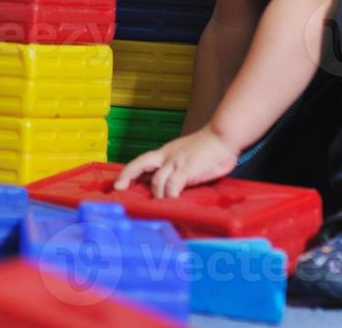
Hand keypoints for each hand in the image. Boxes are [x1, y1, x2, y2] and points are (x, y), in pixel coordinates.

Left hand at [113, 126, 238, 197]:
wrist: (223, 135)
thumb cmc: (209, 148)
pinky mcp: (187, 169)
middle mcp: (167, 156)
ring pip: (157, 180)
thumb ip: (176, 168)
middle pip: (140, 164)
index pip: (142, 160)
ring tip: (158, 205)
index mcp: (166, 153)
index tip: (119, 183)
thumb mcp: (186, 156)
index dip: (129, 171)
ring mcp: (176, 162)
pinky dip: (170, 195)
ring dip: (156, 195)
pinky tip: (172, 201)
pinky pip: (173, 184)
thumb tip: (170, 184)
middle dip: (127, 176)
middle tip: (118, 188)